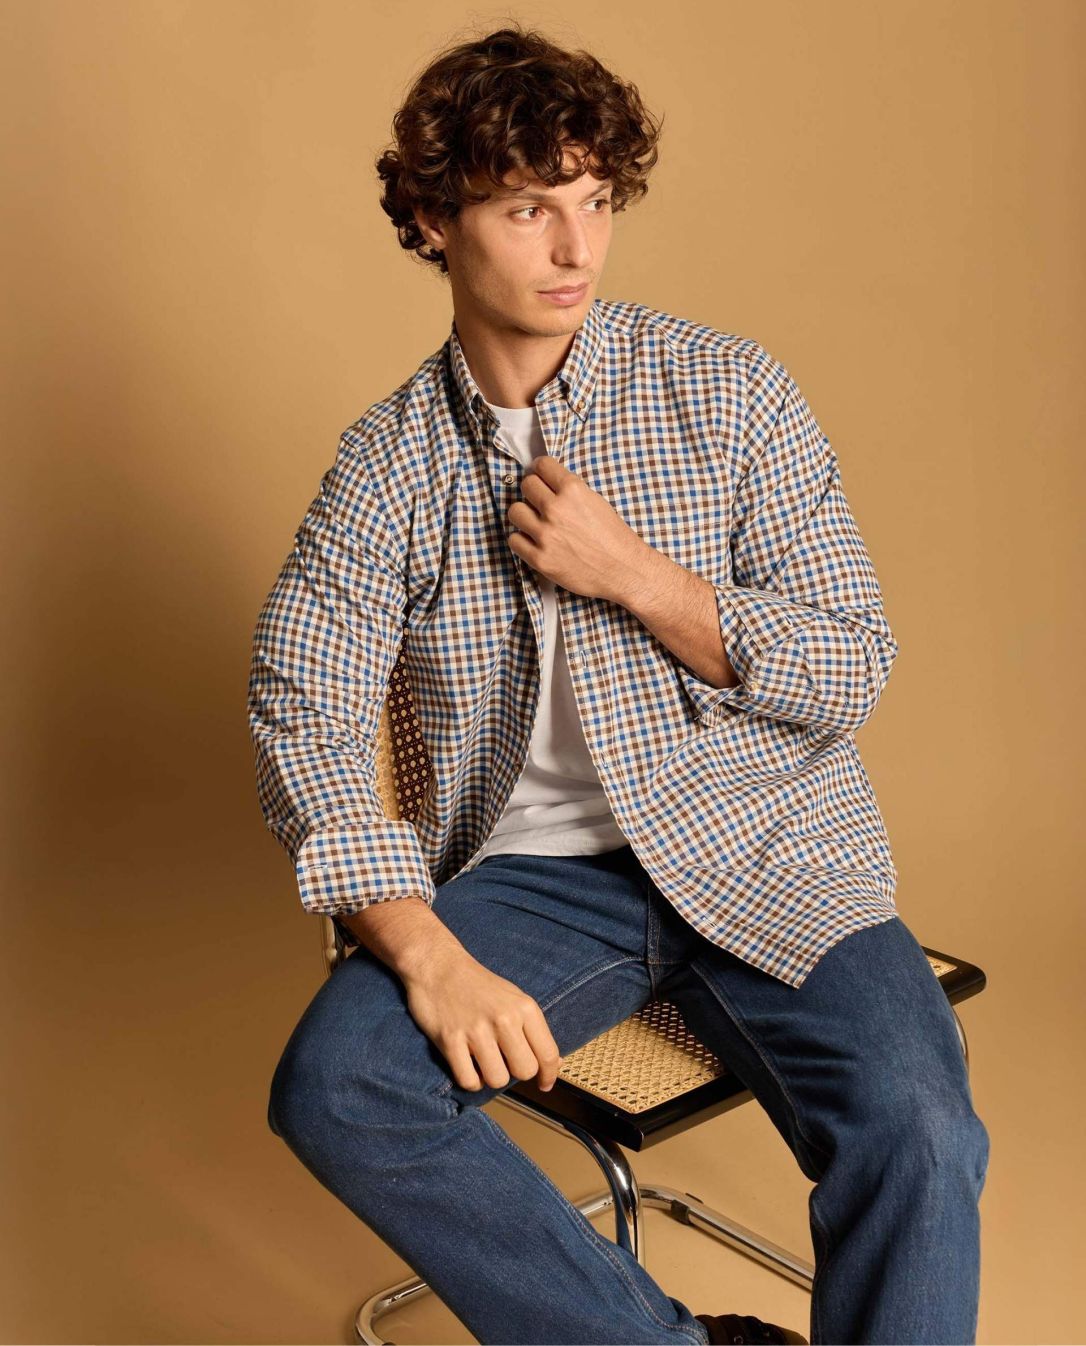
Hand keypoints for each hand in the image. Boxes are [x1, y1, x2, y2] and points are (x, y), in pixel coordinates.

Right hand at [403, 945, 564, 1092]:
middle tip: (505, 1062)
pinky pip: (468, 1080)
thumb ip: (534, 1030)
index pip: (547, 1053)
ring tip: (484, 1063)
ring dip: (491, 1077)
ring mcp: (476, 1030)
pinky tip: (468, 1067)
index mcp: (524, 1008)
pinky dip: (470, 1081)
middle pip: (525, 1071)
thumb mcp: (514, 998)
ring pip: (497, 1080)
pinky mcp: (450, 1040)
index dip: (548, 1075)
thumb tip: (554, 1065)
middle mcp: (504, 1019)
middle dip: (516, 1073)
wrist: (438, 965)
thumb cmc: (478, 985)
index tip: (544, 1084)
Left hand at [506, 454, 651, 602]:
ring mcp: (546, 535)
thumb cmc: (613, 537)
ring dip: (524, 515)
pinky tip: (534, 541)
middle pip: (526, 485)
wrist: (623, 570)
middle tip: (539, 501)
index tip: (540, 475)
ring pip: (515, 511)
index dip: (540, 469)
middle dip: (532, 491)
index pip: (542, 465)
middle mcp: (556, 509)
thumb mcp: (596, 502)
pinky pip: (514, 540)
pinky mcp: (540, 558)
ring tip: (535, 522)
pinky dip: (522, 540)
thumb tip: (548, 484)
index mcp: (573, 491)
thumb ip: (570, 491)